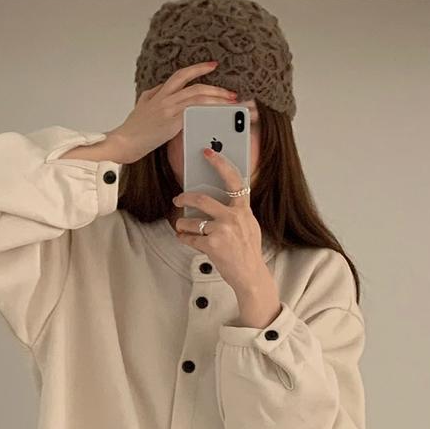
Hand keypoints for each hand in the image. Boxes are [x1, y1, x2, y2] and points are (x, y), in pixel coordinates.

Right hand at [110, 61, 238, 163]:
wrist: (123, 142)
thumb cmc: (132, 129)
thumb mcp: (142, 105)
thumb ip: (154, 95)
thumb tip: (164, 88)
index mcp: (158, 93)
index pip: (181, 75)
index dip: (198, 68)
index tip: (212, 65)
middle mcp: (164, 98)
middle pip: (195, 85)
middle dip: (216, 87)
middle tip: (230, 91)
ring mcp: (168, 109)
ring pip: (198, 97)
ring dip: (217, 99)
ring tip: (229, 103)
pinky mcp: (171, 122)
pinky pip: (194, 111)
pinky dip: (208, 110)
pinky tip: (217, 113)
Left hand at [173, 145, 281, 322]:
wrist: (251, 276)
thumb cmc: (248, 251)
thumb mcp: (249, 226)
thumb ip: (236, 212)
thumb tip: (217, 200)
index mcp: (243, 209)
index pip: (233, 179)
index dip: (219, 163)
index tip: (207, 152)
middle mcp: (233, 217)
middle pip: (201, 198)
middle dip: (185, 197)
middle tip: (178, 198)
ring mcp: (223, 231)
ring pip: (191, 220)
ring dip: (182, 224)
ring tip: (182, 227)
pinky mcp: (212, 245)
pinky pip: (190, 238)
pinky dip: (183, 238)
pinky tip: (183, 238)